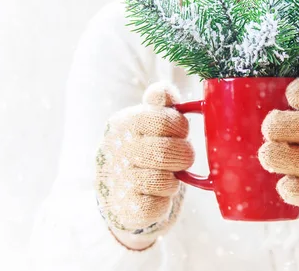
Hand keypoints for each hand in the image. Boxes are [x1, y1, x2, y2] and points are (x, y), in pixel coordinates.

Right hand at [95, 83, 193, 249]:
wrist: (118, 194)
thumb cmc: (143, 152)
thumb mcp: (149, 123)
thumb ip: (160, 103)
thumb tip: (164, 90)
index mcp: (124, 122)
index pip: (166, 119)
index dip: (180, 128)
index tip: (179, 133)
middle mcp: (116, 149)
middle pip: (167, 151)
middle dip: (182, 156)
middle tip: (179, 158)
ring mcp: (117, 179)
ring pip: (163, 181)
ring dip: (172, 181)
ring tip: (164, 177)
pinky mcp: (123, 208)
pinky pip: (156, 206)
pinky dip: (162, 203)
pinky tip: (154, 196)